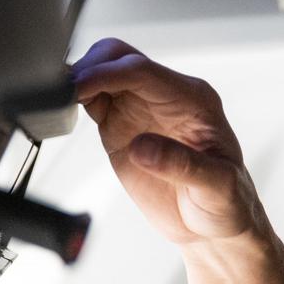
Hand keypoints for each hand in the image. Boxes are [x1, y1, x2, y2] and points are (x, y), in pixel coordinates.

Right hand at [72, 38, 261, 245]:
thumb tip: (143, 147)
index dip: (106, 73)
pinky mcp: (121, 128)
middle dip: (89, 66)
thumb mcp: (217, 187)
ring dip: (78, 78)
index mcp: (195, 100)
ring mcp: (142, 109)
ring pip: (103, 71)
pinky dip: (74, 98)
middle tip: (62, 93)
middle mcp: (167, 97)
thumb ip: (183, 165)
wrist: (213, 225)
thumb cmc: (227, 201)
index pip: (143, 70)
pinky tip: (63, 113)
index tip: (78, 87)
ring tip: (55, 102)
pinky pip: (93, 99)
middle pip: (119, 57)